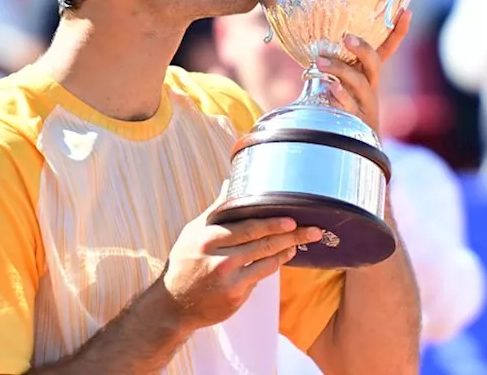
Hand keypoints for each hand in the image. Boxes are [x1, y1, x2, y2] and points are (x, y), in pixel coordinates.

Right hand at [162, 184, 323, 330]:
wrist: (173, 304)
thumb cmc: (185, 263)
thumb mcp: (193, 232)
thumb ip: (216, 210)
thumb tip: (230, 183)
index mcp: (209, 238)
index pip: (247, 227)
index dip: (272, 223)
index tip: (292, 218)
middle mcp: (219, 258)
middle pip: (262, 243)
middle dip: (291, 235)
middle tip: (313, 230)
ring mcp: (228, 279)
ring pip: (266, 261)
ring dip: (287, 250)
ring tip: (303, 241)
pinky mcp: (235, 296)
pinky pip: (261, 276)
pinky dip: (274, 265)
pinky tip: (284, 257)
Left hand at [315, 9, 411, 132]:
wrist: (355, 143)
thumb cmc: (346, 105)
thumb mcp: (345, 82)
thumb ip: (336, 63)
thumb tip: (314, 39)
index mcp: (370, 73)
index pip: (388, 48)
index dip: (398, 31)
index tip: (406, 11)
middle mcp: (371, 85)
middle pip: (374, 64)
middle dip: (363, 50)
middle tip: (347, 38)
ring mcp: (365, 103)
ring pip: (358, 83)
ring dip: (339, 69)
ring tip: (320, 62)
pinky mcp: (355, 120)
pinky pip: (349, 106)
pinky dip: (340, 96)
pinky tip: (330, 89)